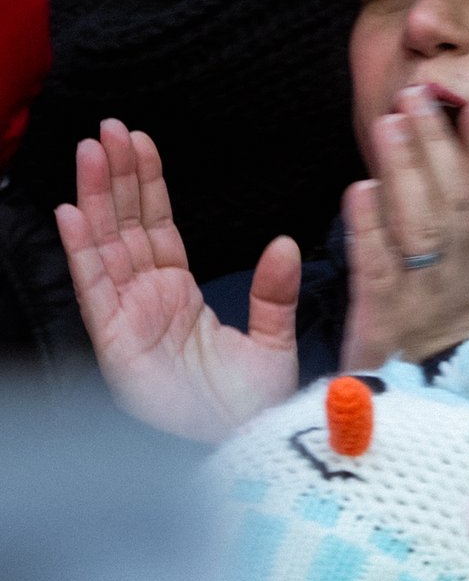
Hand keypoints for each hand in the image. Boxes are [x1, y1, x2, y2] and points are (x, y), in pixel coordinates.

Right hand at [58, 123, 299, 439]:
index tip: (140, 141)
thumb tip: (285, 243)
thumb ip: (274, 292)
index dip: (147, 184)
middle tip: (108, 129)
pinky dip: (81, 249)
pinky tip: (71, 211)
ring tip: (90, 151)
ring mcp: (128, 319)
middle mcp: (148, 302)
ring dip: (96, 197)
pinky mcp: (115, 342)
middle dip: (117, 177)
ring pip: (105, 245)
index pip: (157, 227)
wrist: (240, 452)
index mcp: (180, 297)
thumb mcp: (273, 342)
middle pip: (125, 226)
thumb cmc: (249, 412)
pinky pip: (94, 287)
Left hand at [340, 83, 468, 367]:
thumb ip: (456, 246)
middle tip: (418, 93)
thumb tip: (446, 181)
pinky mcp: (384, 330)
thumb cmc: (432, 359)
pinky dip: (370, 229)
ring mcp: (424, 305)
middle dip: (440, 144)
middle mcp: (459, 284)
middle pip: (456, 203)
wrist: (423, 434)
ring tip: (390, 121)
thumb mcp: (459, 301)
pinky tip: (359, 190)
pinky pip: (380, 273)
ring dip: (408, 170)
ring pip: (422, 227)